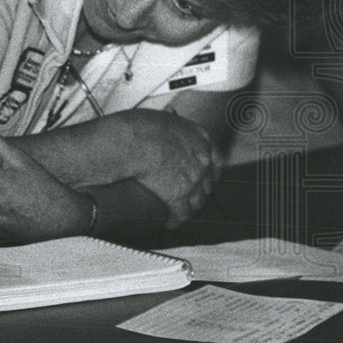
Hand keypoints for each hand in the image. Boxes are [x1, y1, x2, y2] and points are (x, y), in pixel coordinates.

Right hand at [124, 110, 221, 227]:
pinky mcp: (178, 197)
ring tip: (175, 212)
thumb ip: (166, 129)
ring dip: (187, 207)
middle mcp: (201, 158)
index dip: (209, 169)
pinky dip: (173, 220)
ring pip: (197, 201)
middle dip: (198, 190)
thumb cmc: (135, 127)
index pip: (214, 157)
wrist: (128, 143)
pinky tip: (166, 223)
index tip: (202, 174)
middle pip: (207, 181)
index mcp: (198, 136)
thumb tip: (156, 134)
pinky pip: (180, 215)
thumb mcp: (158, 119)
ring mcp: (192, 179)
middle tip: (186, 195)